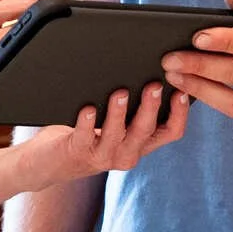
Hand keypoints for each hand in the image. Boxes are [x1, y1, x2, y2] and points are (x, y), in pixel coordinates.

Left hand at [14, 83, 190, 191]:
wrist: (51, 161)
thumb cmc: (89, 133)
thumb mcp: (118, 123)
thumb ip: (134, 105)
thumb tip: (150, 69)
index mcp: (141, 143)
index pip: (171, 132)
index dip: (180, 113)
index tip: (181, 90)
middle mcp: (127, 152)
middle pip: (146, 131)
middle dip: (151, 107)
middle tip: (155, 85)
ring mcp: (103, 155)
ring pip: (118, 135)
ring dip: (119, 113)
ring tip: (120, 92)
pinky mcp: (78, 152)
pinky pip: (85, 137)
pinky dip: (88, 122)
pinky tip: (89, 109)